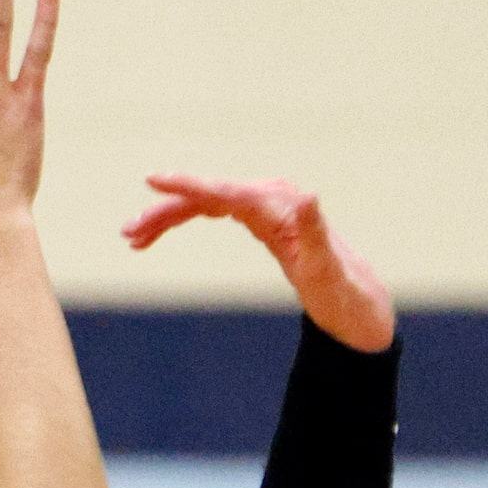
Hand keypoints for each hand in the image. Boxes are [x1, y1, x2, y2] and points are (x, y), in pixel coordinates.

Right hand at [123, 176, 395, 353]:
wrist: (358, 306)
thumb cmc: (344, 295)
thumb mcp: (328, 272)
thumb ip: (316, 233)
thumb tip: (307, 195)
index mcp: (282, 208)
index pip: (228, 192)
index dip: (190, 186)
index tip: (154, 181)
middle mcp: (272, 199)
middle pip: (209, 195)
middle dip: (167, 210)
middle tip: (129, 233)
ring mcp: (265, 207)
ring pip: (206, 202)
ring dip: (168, 216)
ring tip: (133, 238)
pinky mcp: (260, 219)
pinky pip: (214, 211)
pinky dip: (185, 219)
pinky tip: (158, 233)